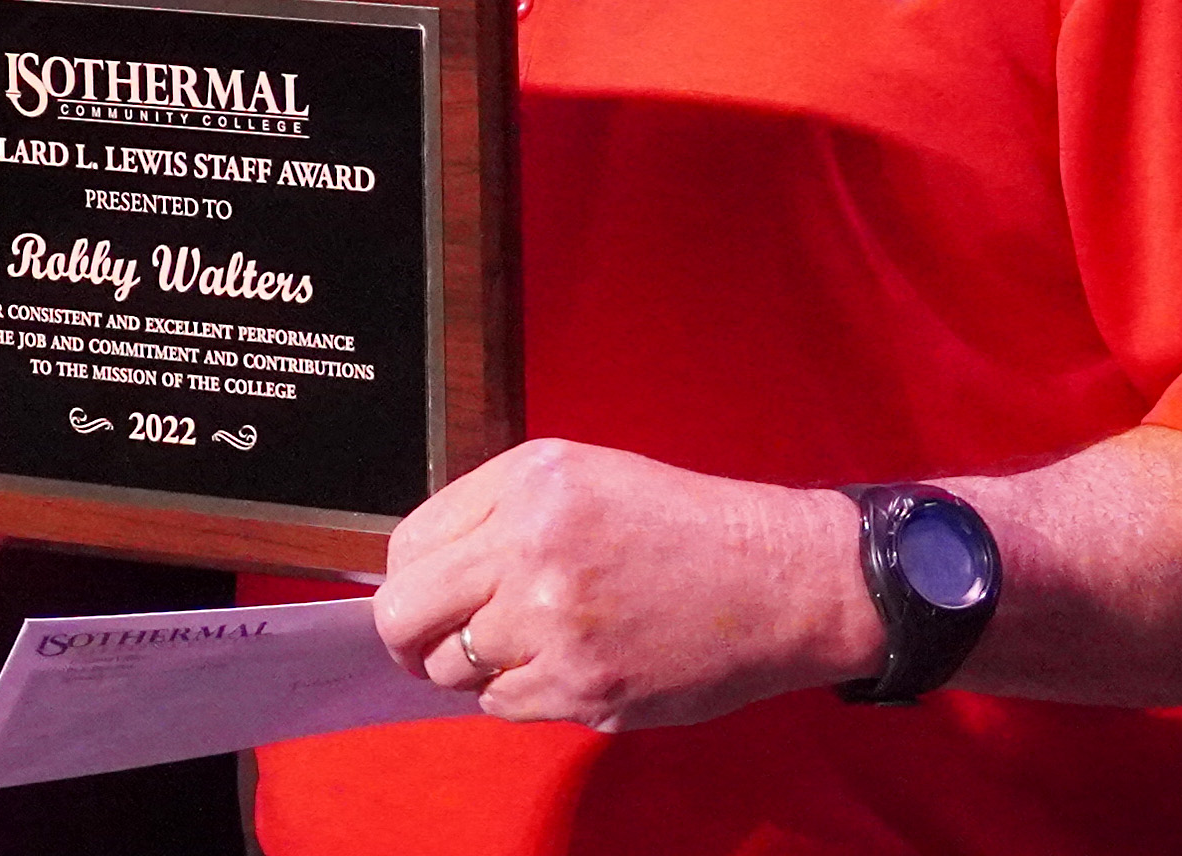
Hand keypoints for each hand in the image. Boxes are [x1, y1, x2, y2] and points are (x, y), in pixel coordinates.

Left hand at [370, 439, 879, 730]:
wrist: (775, 580)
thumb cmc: (681, 526)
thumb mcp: (584, 477)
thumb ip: (499, 514)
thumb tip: (422, 577)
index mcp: (531, 482)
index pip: (410, 545)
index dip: (407, 580)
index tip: (424, 598)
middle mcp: (533, 545)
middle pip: (406, 612)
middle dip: (408, 637)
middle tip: (432, 645)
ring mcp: (555, 622)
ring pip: (449, 667)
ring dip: (472, 667)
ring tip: (524, 647)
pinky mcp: (582, 686)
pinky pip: (500, 704)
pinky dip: (517, 694)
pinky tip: (564, 666)